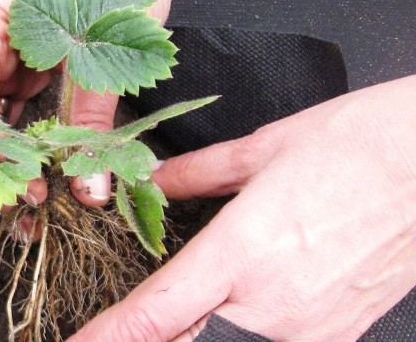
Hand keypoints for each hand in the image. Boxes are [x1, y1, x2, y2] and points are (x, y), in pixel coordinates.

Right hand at [0, 0, 215, 206]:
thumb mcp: (106, 51)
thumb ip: (93, 122)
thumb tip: (89, 191)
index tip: (20, 188)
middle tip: (25, 204)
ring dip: (13, 153)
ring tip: (34, 196)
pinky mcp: (22, 57)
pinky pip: (15, 105)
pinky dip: (29, 134)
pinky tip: (42, 166)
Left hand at [70, 75, 415, 340]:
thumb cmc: (358, 145)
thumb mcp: (261, 148)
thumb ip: (196, 174)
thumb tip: (158, 180)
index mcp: (242, 251)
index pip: (156, 314)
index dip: (109, 337)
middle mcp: (272, 301)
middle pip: (192, 335)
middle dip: (167, 323)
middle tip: (163, 302)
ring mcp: (309, 327)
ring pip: (233, 338)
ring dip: (215, 318)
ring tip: (230, 278)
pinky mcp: (338, 334)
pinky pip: (278, 339)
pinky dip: (254, 321)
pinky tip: (264, 288)